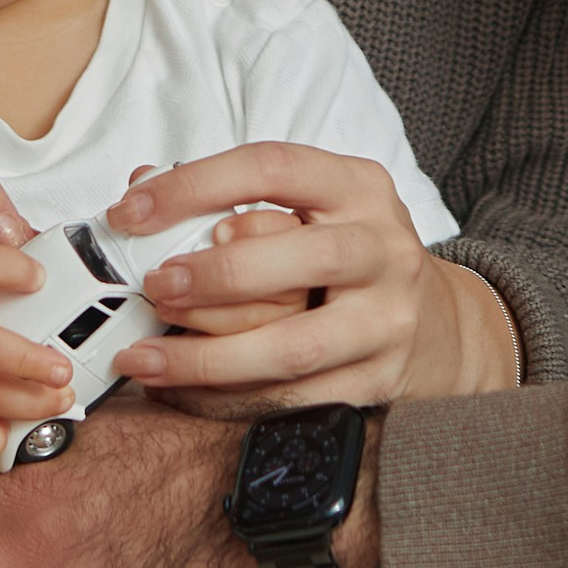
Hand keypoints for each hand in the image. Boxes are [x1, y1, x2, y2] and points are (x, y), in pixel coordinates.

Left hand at [105, 146, 518, 409]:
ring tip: (146, 357)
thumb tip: (142, 184)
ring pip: (292, 346)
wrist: (437, 326)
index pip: (270, 168)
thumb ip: (232, 196)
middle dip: (213, 278)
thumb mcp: (313, 206)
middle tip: (155, 288)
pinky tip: (182, 391)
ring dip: (207, 357)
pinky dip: (227, 399)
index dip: (193, 187)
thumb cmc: (350, 256)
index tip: (131, 210)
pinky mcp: (377, 380)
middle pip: (297, 261)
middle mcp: (382, 248)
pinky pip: (292, 398)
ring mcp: (385, 319)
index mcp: (358, 187)